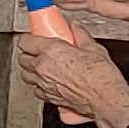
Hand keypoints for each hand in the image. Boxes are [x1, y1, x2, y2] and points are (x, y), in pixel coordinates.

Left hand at [13, 29, 128, 127]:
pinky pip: (36, 89)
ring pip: (26, 74)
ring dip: (31, 69)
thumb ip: (80, 35)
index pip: (25, 41)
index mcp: (51, 52)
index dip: (28, 38)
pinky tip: (49, 81)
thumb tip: (75, 28)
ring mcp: (44, 84)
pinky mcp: (49, 97)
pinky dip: (39, 85)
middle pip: (22, 58)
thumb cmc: (101, 77)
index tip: (34, 37)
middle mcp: (43, 68)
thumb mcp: (93, 48)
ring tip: (42, 66)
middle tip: (39, 50)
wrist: (106, 100)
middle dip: (28, 53)